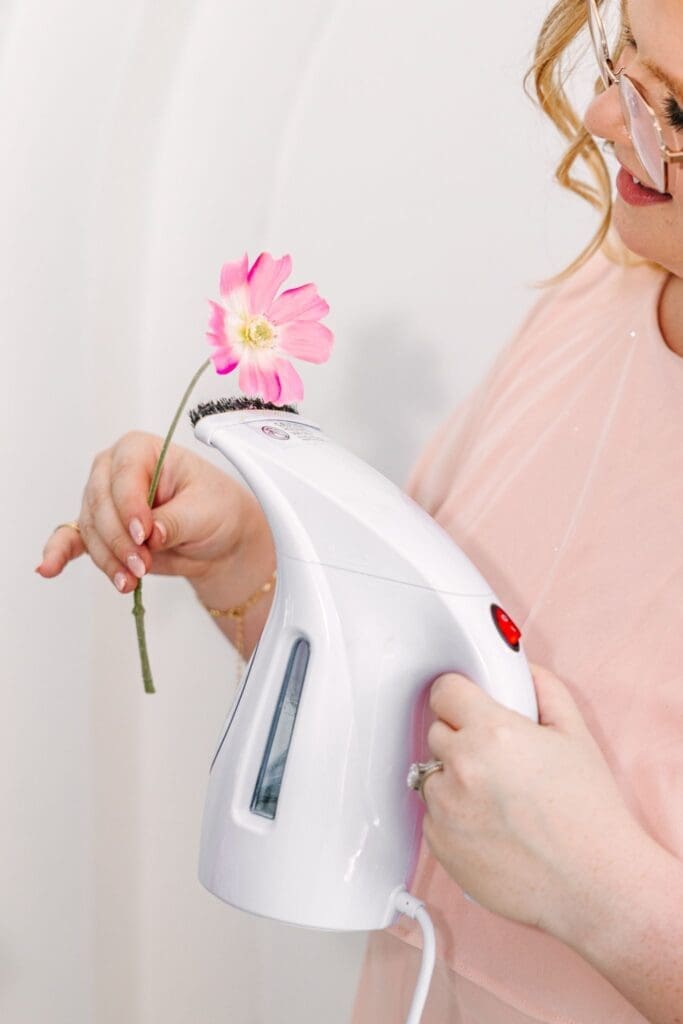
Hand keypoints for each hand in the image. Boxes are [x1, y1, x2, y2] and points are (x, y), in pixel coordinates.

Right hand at [36, 431, 253, 593]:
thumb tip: (150, 535)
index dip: (130, 506)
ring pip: (91, 530)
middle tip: (142, 564)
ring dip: (109, 559)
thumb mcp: (205, 512)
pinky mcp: (101, 531)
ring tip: (132, 581)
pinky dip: (60, 553)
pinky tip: (48, 567)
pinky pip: (72, 540)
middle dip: (120, 540)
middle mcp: (115, 471)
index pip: (124, 475)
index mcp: (142, 451)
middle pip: (101, 504)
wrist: (219, 538)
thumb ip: (175, 522)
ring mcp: (104, 501)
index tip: (145, 533)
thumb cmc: (216, 509)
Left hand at [421, 662, 644, 938]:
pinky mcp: (439, 844)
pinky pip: (433, 816)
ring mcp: (445, 809)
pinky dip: (453, 817)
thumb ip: (544, 690)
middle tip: (496, 759)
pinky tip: (489, 827)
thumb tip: (522, 671)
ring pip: (432, 775)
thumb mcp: (575, 735)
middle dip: (461, 738)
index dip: (459, 696)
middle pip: (437, 731)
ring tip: (497, 799)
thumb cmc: (588, 814)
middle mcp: (461, 767)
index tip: (466, 704)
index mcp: (491, 732)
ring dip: (454, 779)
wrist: (592, 883)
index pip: (444, 691)